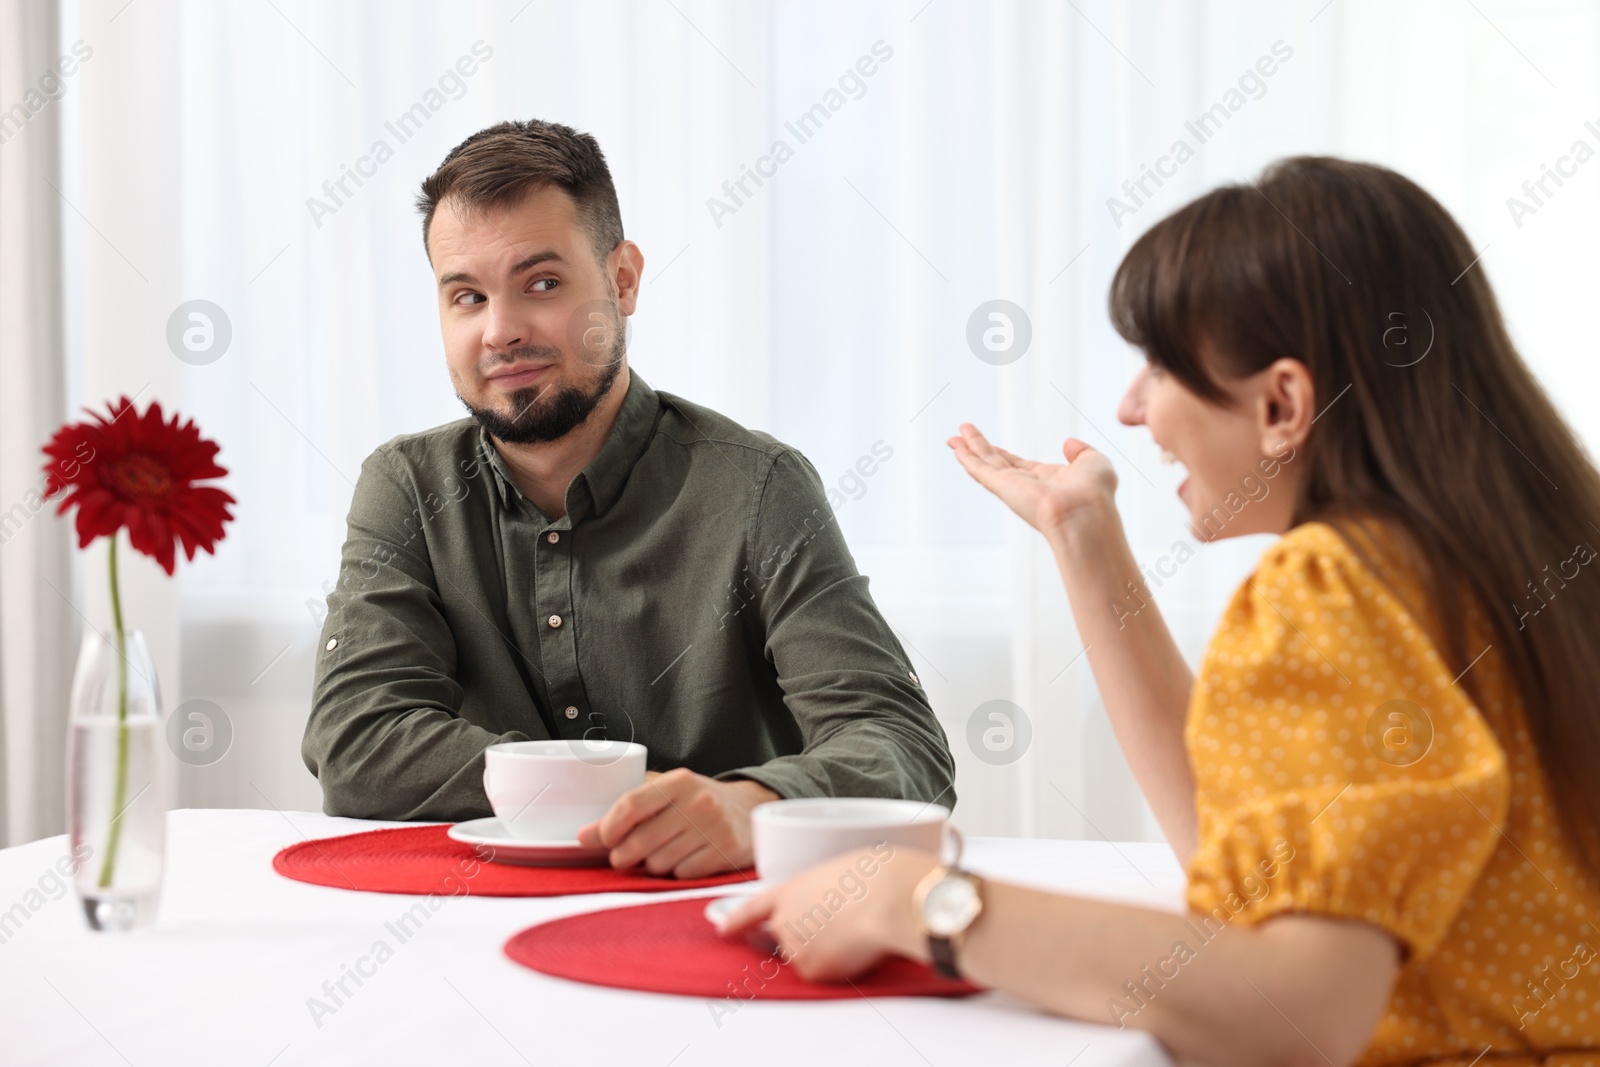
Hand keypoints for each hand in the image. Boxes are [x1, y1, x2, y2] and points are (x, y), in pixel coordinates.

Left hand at [575, 768, 777, 877]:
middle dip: (624, 855)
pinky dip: (678, 872)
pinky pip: (682, 874)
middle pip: (640, 841)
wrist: (749, 808)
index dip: (608, 828)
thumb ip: (627, 812)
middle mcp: (698, 802)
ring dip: (654, 864)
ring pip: (659, 863)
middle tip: (625, 856)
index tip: (603, 840)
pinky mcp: (727, 851)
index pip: (630, 805)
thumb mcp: (667, 795)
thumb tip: (584, 836)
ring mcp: (714, 827)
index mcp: (678, 782)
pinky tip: (686, 858)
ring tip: (664, 852)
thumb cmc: (698, 802)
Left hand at [719, 846, 938, 982]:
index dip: (735, 921)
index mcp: (789, 890)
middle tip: (838, 927)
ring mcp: (793, 947)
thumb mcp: (837, 873)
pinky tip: (856, 947)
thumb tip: (827, 913)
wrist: (886, 898)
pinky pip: (825, 973)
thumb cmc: (873, 877)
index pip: (752, 910)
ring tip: (856, 931)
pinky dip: (840, 965)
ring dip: (827, 950)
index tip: (723, 930)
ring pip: (808, 957)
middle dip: (806, 937)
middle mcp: (783, 921)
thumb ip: (819, 895)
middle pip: (784, 938)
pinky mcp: (811, 970)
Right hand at [947, 423, 1118, 542]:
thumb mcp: (1095, 463)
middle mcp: (1026, 486)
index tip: (990, 445)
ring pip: (985, 464)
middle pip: (996, 463)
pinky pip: (981, 470)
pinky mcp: (1003, 487)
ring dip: (968, 449)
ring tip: (952, 437)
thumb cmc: (1095, 494)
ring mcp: (1013, 487)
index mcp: (1047, 480)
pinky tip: (956, 448)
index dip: (1003, 454)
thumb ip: (1081, 452)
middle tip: (961, 436)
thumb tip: (1069, 443)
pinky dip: (967, 458)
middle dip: (978, 449)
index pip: (1019, 465)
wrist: (1086, 514)